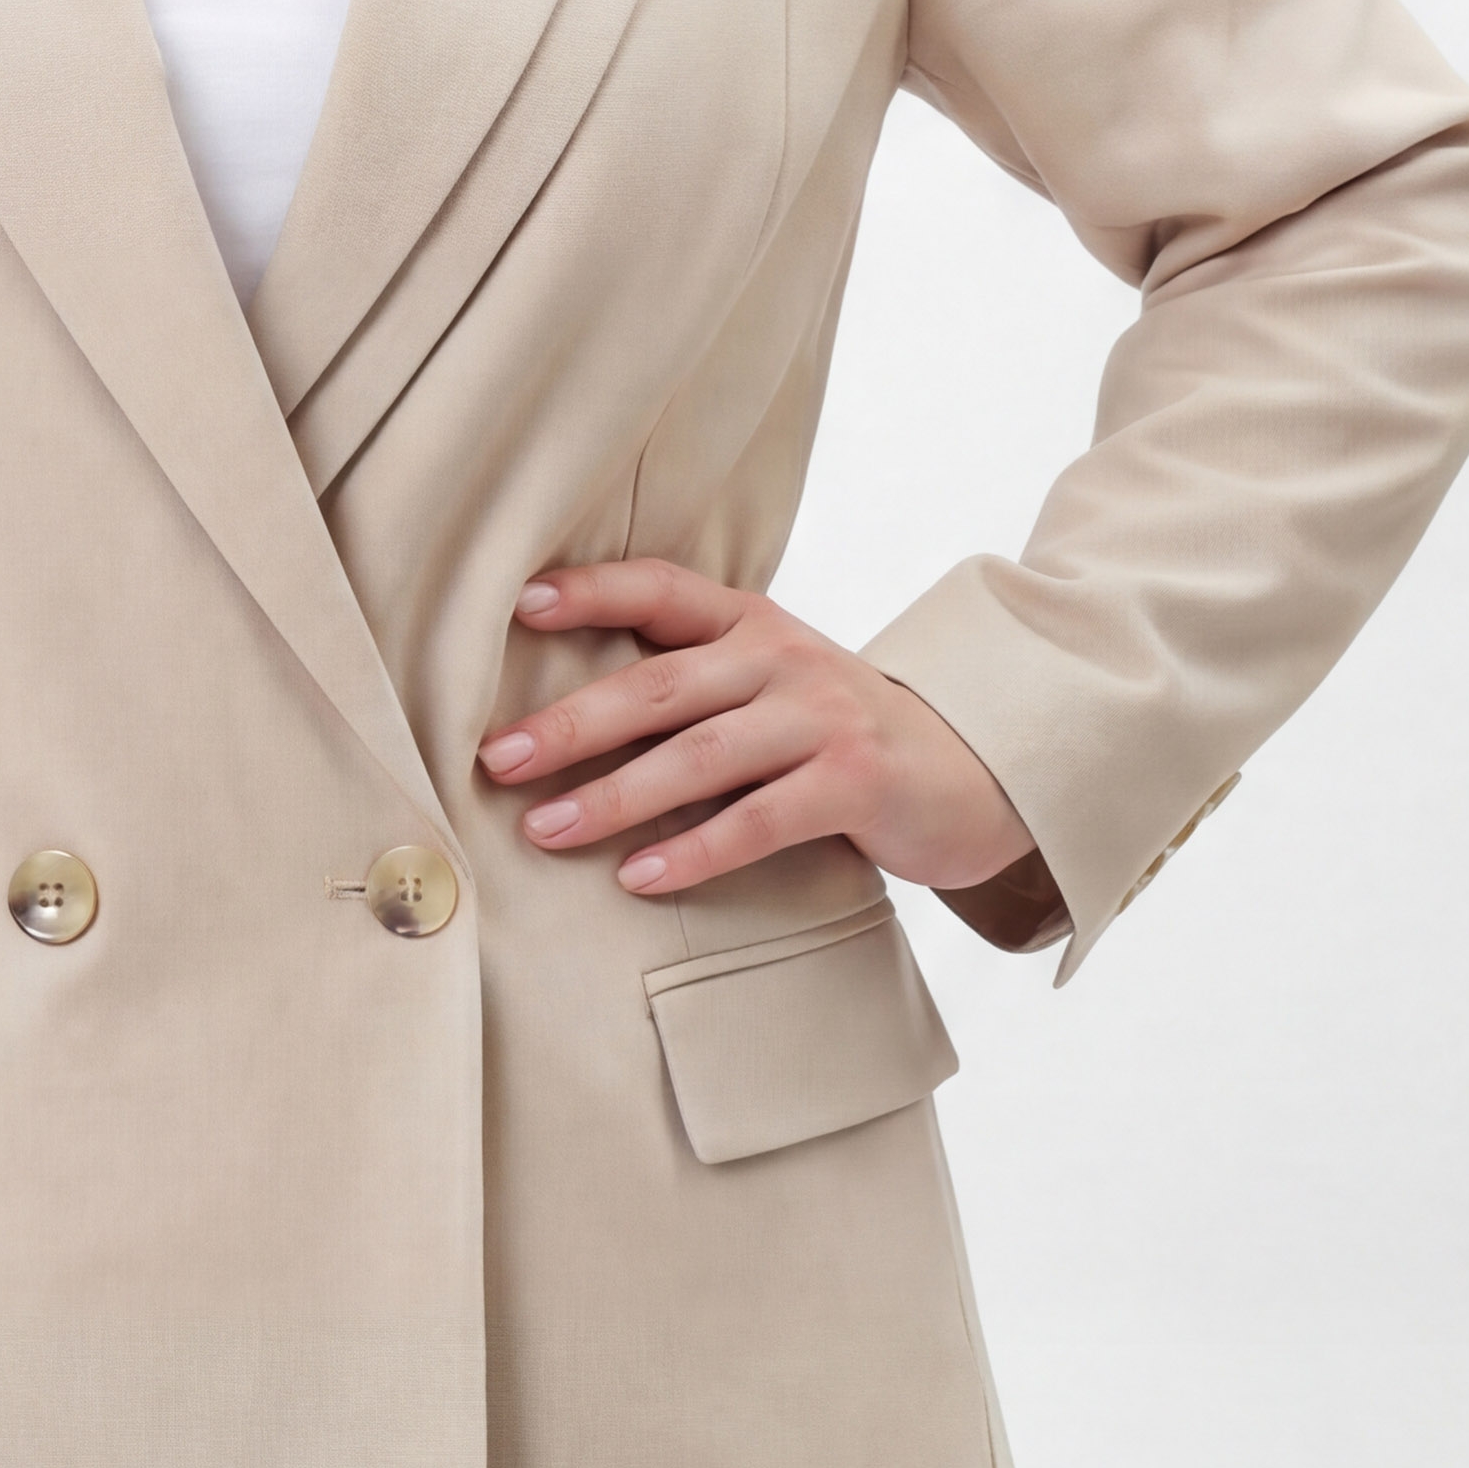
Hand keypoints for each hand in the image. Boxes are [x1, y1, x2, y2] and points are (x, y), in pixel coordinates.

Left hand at [479, 559, 1032, 901]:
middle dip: (571, 723)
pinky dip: (694, 851)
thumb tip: (560, 718)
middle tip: (498, 759)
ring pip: (700, 756)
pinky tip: (639, 878)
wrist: (970, 770)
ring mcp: (822, 718)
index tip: (516, 605)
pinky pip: (758, 821)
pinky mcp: (855, 783)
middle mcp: (783, 657)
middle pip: (659, 686)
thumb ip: (693, 684)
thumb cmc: (839, 733)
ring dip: (615, 797)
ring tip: (546, 829)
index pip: (660, 589)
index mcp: (751, 622)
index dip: (591, 591)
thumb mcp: (771, 683)